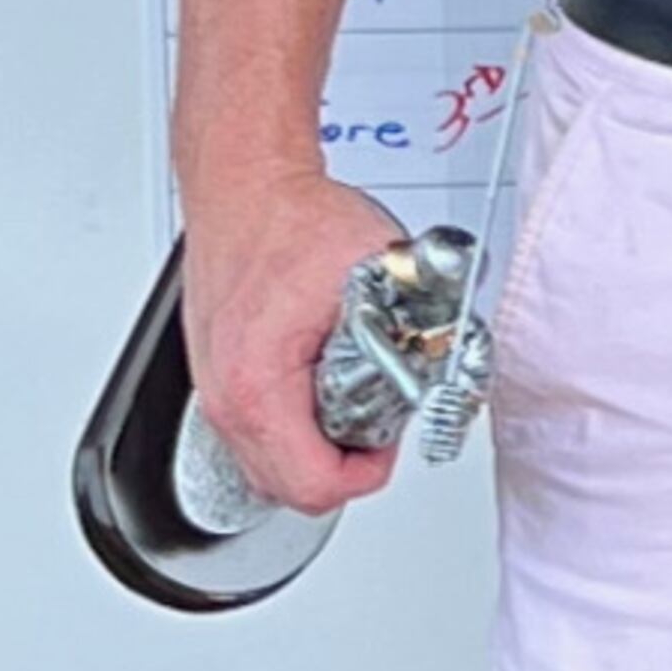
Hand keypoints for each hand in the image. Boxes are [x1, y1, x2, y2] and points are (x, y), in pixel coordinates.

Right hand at [179, 166, 410, 513]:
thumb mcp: (379, 273)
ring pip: (266, 466)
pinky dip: (291, 426)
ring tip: (348, 405)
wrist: (244, 182)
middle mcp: (224, 396)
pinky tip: (318, 388)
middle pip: (287, 488)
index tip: (387, 441)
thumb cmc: (291, 219)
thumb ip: (423, 323)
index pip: (314, 485)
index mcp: (257, 384)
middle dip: (343, 466)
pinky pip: (253, 434)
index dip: (368, 473)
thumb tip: (459, 355)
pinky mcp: (214, 375)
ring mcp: (212, 388)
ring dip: (315, 450)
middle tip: (374, 426)